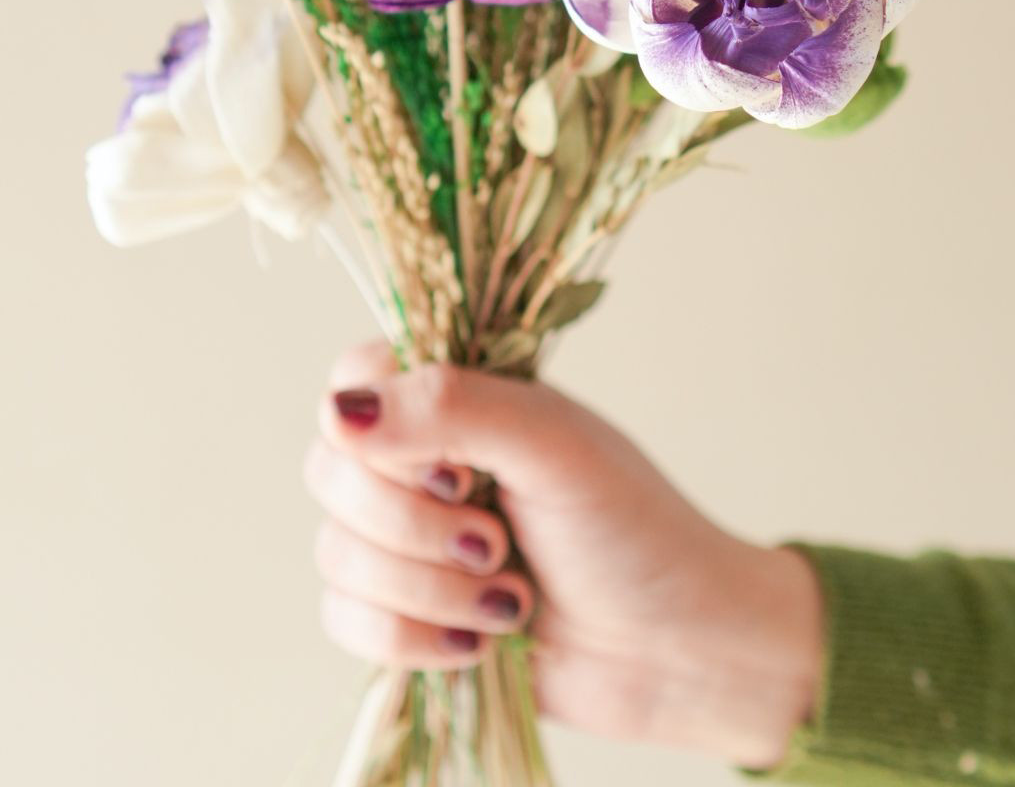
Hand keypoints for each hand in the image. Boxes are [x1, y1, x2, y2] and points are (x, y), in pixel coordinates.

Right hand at [305, 344, 822, 768]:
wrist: (673, 650)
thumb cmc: (632, 529)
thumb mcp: (552, 444)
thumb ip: (450, 406)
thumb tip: (342, 409)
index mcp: (455, 395)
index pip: (355, 376)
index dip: (385, 431)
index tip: (460, 470)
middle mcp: (420, 458)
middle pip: (330, 471)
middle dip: (415, 526)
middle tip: (496, 537)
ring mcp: (407, 537)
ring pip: (336, 553)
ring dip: (430, 588)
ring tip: (511, 593)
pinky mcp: (403, 611)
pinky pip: (344, 618)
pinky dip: (414, 637)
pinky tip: (482, 637)